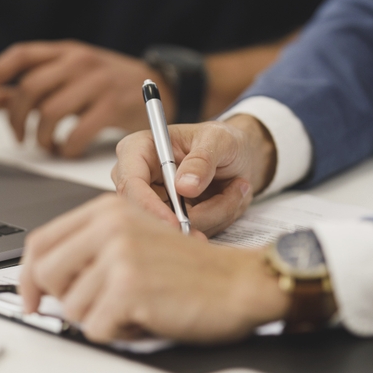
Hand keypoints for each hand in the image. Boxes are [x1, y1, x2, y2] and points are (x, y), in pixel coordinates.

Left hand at [0, 41, 169, 157]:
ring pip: (50, 112)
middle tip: (19, 135)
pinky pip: (77, 132)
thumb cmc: (109, 83)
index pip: (20, 55)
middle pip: (30, 88)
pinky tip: (67, 150)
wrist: (161, 83)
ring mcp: (97, 83)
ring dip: (40, 136)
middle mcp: (79, 62)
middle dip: (16, 117)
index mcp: (65, 51)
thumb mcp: (72, 76)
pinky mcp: (113, 107)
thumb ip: (36, 85)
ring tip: (45, 144)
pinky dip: (66, 147)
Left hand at [19, 195, 288, 343]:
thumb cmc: (195, 269)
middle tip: (94, 309)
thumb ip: (93, 248)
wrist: (240, 282)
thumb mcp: (138, 239)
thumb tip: (43, 280)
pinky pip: (96, 329)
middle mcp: (109, 227)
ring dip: (102, 320)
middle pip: (44, 275)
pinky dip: (120, 334)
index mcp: (108, 210)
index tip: (31, 297)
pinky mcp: (129, 288)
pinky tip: (146, 318)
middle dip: (64, 301)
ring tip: (137, 307)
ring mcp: (118, 256)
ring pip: (72, 308)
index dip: (28, 276)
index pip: (41, 241)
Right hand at [111, 114, 274, 236]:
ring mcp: (154, 202)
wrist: (241, 157)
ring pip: (174, 226)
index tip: (177, 222)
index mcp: (138, 150)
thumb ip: (202, 160)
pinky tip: (228, 198)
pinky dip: (216, 219)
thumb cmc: (223, 141)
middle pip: (147, 213)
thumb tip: (184, 185)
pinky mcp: (171, 219)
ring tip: (235, 187)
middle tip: (221, 211)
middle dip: (186, 219)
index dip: (149, 207)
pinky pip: (189, 232)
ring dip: (212, 214)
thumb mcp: (219, 140)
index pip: (130, 184)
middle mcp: (139, 178)